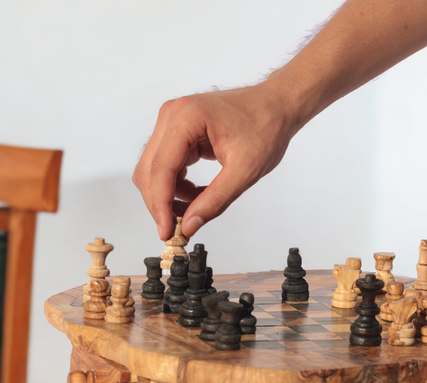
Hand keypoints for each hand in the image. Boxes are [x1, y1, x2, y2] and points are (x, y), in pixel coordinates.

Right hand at [133, 82, 298, 239]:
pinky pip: (167, 164)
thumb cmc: (266, 127)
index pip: (161, 169)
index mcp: (187, 117)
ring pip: (155, 169)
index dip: (161, 205)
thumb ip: (215, 200)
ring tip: (198, 207)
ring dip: (170, 195)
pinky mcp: (178, 130)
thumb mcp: (245, 170)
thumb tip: (189, 225)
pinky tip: (198, 194)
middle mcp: (173, 114)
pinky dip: (178, 185)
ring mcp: (173, 121)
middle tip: (179, 229)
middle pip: (150, 170)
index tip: (167, 231)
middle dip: (162, 203)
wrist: (276, 106)